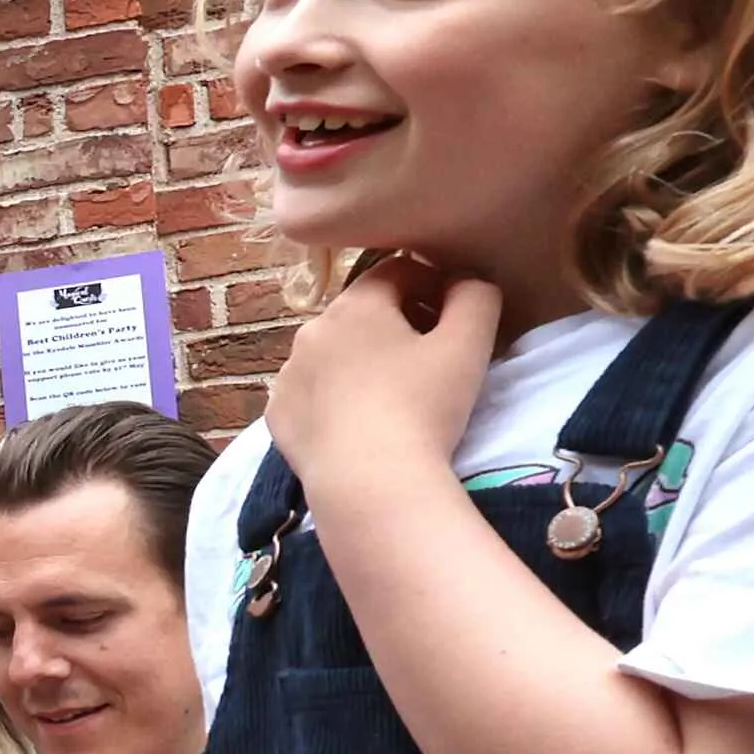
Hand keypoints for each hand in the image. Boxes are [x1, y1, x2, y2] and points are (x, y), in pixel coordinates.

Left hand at [271, 256, 504, 503]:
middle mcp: (311, 330)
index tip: (455, 314)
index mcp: (356, 304)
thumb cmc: (425, 407)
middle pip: (362, 309)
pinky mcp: (277, 414)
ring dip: (363, 358)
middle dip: (398, 320)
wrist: (370, 483)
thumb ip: (476, 296)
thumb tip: (466, 281)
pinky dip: (334, 395)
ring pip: (333, 351)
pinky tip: (360, 420)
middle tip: (431, 355)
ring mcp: (288, 374)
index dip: (432, 283)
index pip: (398, 270)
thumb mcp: (469, 344)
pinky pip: (311, 391)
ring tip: (395, 391)